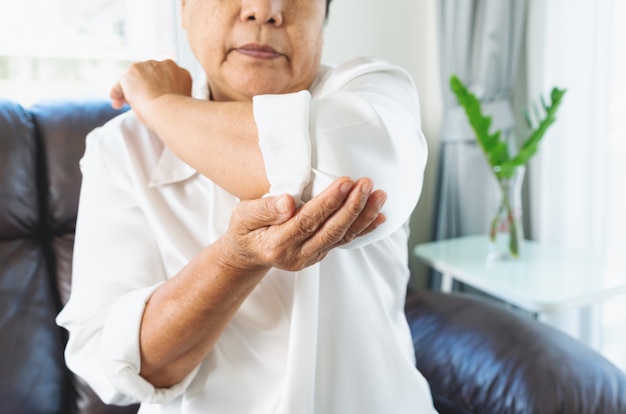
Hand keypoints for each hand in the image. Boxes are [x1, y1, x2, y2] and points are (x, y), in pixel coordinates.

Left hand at [110, 59, 191, 125]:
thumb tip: (161, 100)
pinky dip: (117, 91)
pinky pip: (122, 82)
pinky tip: (115, 100)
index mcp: (180, 73)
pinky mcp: (133, 71)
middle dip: (143, 86)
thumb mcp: (181, 101)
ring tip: (124, 103)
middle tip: (138, 102)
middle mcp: (165, 65)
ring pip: (135, 77)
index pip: (165, 77)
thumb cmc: (176, 112)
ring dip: (130, 89)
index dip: (157, 87)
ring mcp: (149, 66)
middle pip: (149, 75)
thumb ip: (173, 95)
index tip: (153, 97)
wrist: (168, 110)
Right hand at [220, 177, 386, 271]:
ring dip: (364, 216)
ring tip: (379, 195)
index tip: (345, 182)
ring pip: (342, 237)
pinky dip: (364, 228)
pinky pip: (344, 241)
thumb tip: (288, 202)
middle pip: (331, 230)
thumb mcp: (243, 216)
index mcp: (278, 244)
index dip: (329, 202)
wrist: (247, 255)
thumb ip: (263, 209)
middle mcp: (298, 255)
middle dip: (352, 207)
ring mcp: (311, 257)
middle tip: (367, 184)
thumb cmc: (244, 230)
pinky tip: (380, 216)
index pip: (308, 221)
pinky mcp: (320, 253)